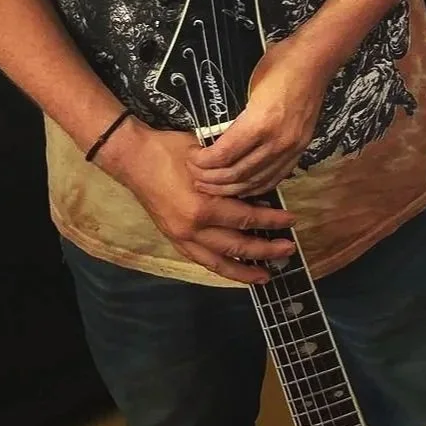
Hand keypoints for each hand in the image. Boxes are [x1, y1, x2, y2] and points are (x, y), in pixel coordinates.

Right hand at [102, 125, 296, 284]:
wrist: (133, 158)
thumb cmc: (171, 150)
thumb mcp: (208, 158)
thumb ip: (232, 176)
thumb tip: (260, 186)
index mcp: (204, 207)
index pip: (247, 219)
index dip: (272, 222)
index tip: (291, 220)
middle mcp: (193, 229)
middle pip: (237, 247)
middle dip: (265, 251)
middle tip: (288, 250)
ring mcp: (181, 237)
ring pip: (218, 262)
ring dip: (244, 271)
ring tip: (265, 275)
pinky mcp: (173, 239)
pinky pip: (201, 260)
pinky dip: (220, 267)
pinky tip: (234, 270)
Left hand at [189, 33, 335, 199]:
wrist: (315, 60)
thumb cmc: (279, 64)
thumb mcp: (246, 84)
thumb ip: (231, 115)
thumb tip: (211, 134)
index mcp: (260, 123)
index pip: (223, 156)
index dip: (202, 163)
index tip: (191, 158)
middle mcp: (277, 141)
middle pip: (236, 174)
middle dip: (211, 179)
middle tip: (196, 175)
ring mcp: (291, 147)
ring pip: (255, 181)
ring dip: (230, 188)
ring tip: (213, 185)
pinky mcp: (300, 149)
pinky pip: (275, 177)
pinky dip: (256, 187)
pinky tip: (242, 187)